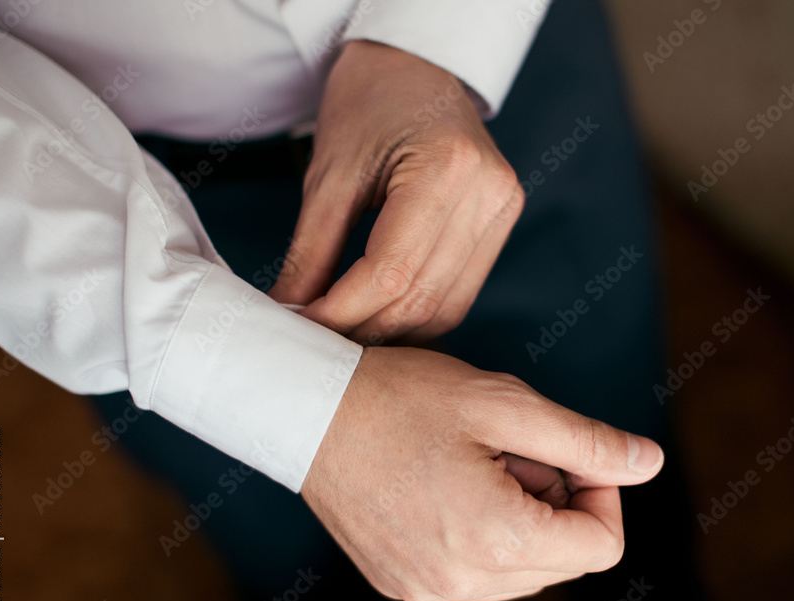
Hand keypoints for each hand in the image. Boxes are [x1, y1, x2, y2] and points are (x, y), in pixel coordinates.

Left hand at [269, 40, 523, 342]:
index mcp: (446, 168)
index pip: (391, 272)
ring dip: (391, 332)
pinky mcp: (502, 222)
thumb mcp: (330, 173)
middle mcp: (489, 193)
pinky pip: (460, 294)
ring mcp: (503, 209)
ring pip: (445, 308)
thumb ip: (312, 252)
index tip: (301, 327)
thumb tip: (291, 314)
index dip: (342, 311)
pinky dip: (418, 315)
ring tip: (344, 334)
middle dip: (363, 329)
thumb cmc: (368, 103)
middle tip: (316, 341)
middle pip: (422, 298)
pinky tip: (381, 318)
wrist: (413, 67)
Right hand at [300, 347, 664, 600]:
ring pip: (521, 570)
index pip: (601, 546)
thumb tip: (649, 463)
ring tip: (473, 463)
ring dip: (520, 518)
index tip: (563, 451)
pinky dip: (481, 533)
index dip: (600, 492)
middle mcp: (462, 581)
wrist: (304, 410)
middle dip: (556, 502)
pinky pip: (475, 573)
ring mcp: (426, 587)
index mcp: (496, 538)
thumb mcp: (504, 404)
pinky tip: (445, 484)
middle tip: (509, 448)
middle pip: (563, 560)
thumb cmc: (401, 396)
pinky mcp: (401, 581)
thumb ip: (586, 441)